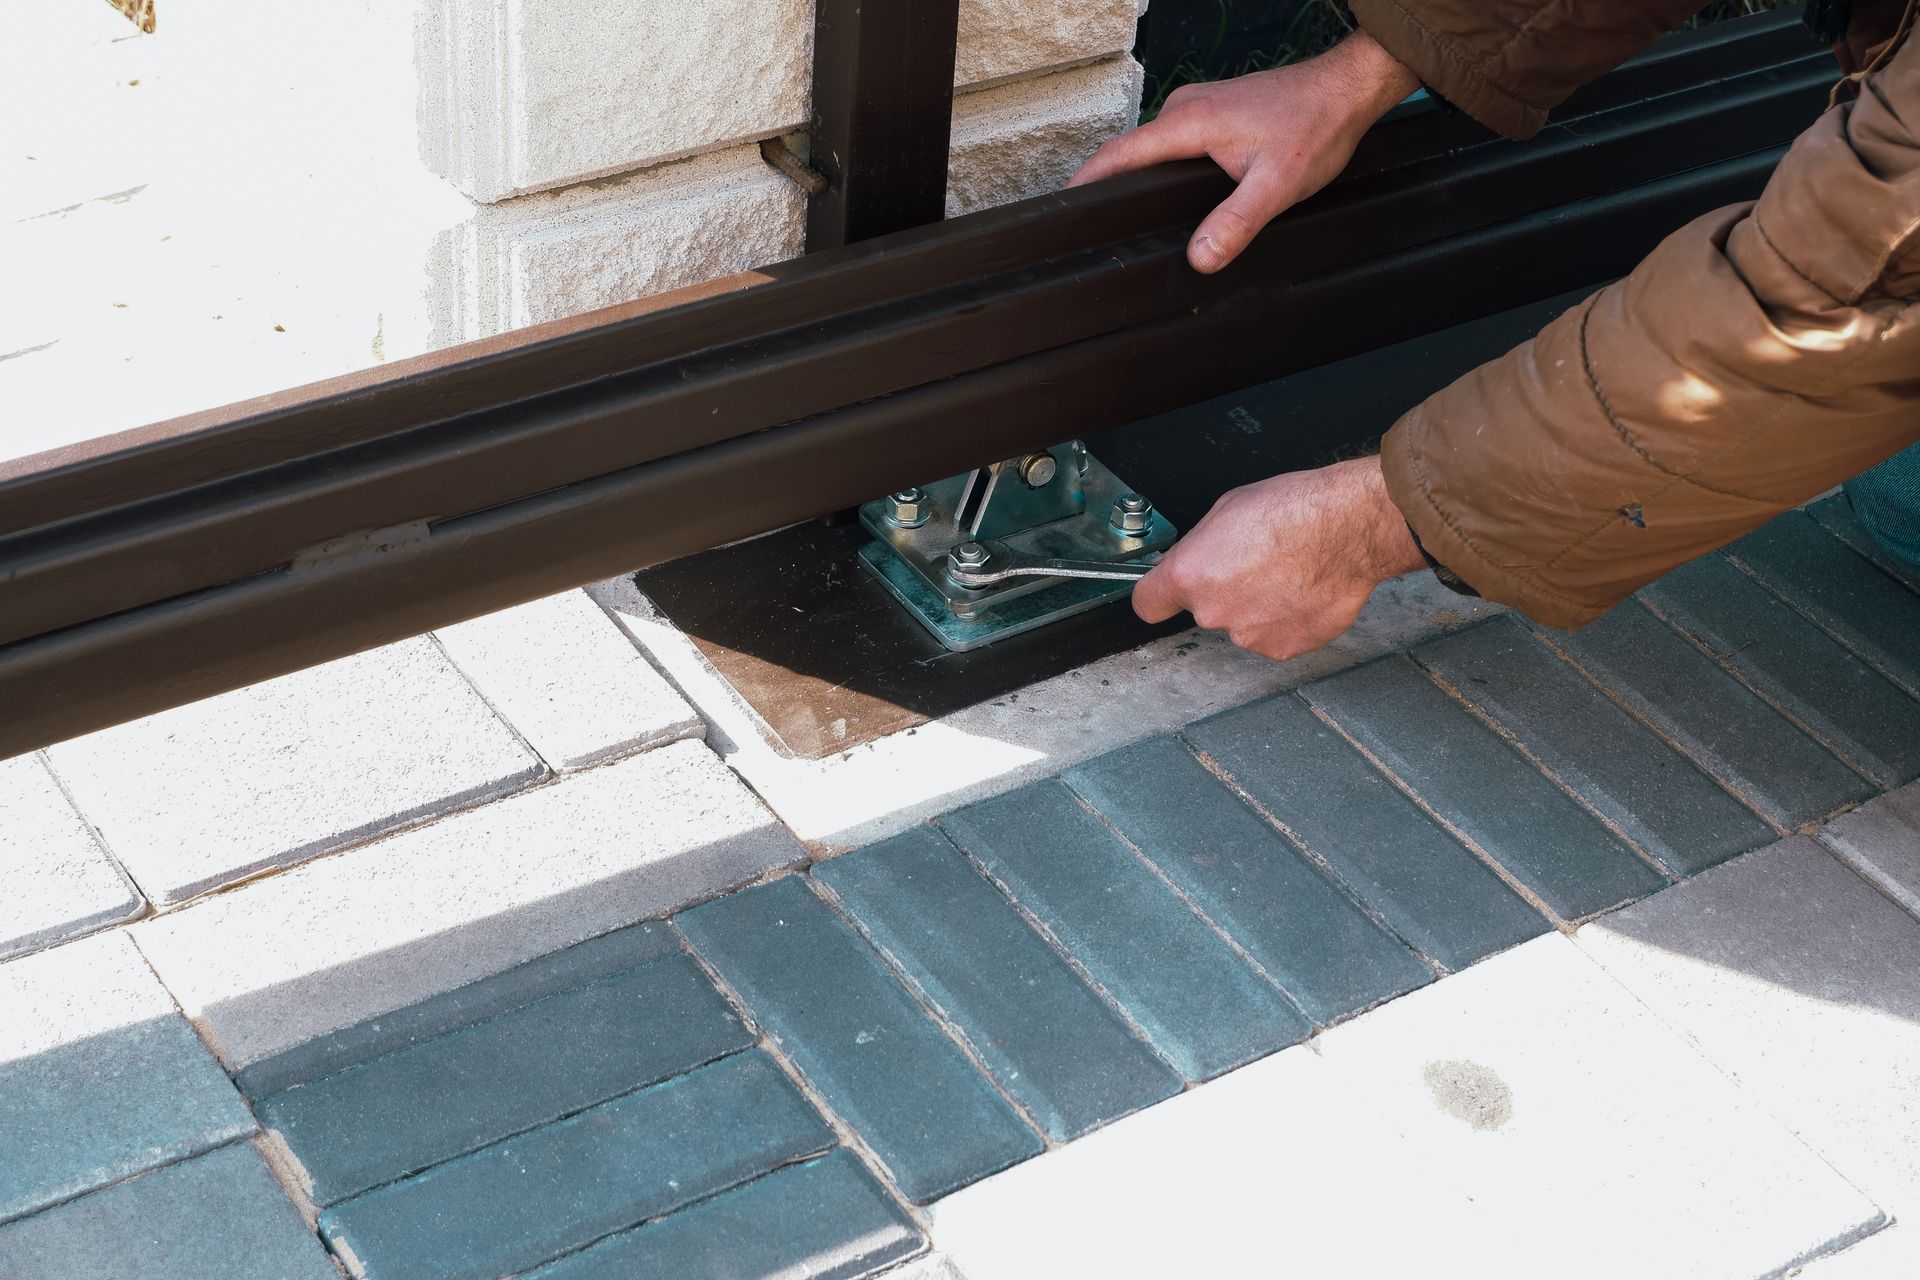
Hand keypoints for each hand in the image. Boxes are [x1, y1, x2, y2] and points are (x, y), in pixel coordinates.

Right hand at [1068, 32, 1417, 272]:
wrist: (1346, 89)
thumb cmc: (1316, 125)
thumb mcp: (1276, 185)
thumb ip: (1235, 223)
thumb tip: (1200, 257)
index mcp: (1189, 123)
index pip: (1119, 155)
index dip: (1085, 183)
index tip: (1060, 210)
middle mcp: (1185, 108)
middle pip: (1131, 154)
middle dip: (1109, 188)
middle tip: (1095, 227)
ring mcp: (1197, 107)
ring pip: (1154, 150)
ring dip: (1141, 179)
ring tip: (1128, 215)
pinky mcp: (1211, 111)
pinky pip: (1173, 143)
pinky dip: (1164, 168)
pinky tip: (1174, 192)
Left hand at [1133, 456, 1426, 659]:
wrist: (1350, 529)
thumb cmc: (1296, 510)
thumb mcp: (1228, 509)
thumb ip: (1200, 547)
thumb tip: (1194, 558)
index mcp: (1190, 575)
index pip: (1147, 604)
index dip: (1159, 595)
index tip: (1167, 592)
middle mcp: (1214, 612)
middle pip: (1203, 610)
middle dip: (1221, 591)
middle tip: (1253, 565)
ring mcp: (1249, 635)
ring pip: (1242, 624)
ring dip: (1256, 607)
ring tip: (1285, 574)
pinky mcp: (1283, 648)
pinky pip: (1274, 635)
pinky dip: (1286, 620)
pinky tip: (1301, 591)